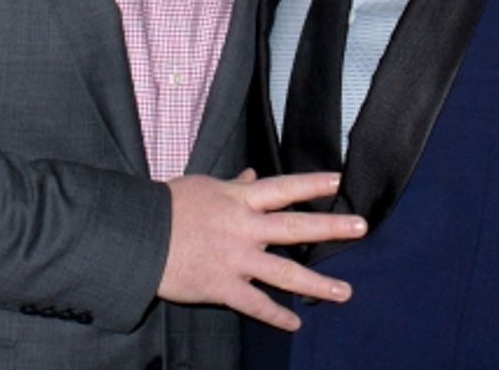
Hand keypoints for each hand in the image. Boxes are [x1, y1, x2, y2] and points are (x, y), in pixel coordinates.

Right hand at [157, 169, 366, 330]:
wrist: (137, 237)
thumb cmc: (167, 207)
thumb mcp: (202, 186)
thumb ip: (232, 185)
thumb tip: (251, 175)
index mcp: (238, 199)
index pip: (284, 188)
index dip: (312, 184)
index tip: (340, 180)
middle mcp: (244, 228)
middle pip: (295, 227)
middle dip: (330, 228)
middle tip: (361, 227)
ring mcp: (236, 259)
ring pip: (284, 273)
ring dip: (318, 284)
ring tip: (345, 292)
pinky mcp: (223, 287)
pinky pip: (256, 304)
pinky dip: (276, 316)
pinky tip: (294, 323)